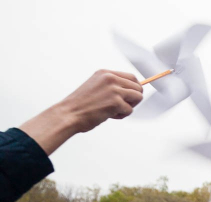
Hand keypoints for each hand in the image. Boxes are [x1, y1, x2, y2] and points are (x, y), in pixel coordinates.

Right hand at [19, 70, 142, 154]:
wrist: (68, 114)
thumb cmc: (81, 104)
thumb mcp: (97, 86)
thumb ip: (112, 85)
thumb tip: (132, 91)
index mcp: (105, 73)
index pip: (132, 77)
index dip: (134, 88)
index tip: (130, 97)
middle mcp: (110, 78)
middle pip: (138, 87)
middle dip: (134, 99)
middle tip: (122, 106)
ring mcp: (114, 90)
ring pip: (138, 97)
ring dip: (129, 107)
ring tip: (115, 111)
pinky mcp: (116, 102)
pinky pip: (130, 110)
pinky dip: (122, 115)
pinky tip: (109, 115)